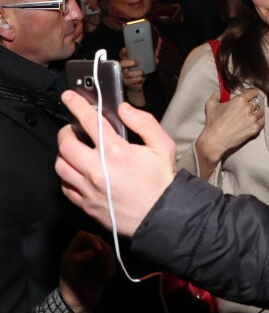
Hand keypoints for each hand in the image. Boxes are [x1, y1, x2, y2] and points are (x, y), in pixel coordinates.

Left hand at [55, 90, 176, 235]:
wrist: (162, 215)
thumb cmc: (162, 181)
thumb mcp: (163, 145)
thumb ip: (144, 122)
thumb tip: (124, 110)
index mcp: (116, 152)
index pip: (89, 122)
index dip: (77, 105)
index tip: (69, 97)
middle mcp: (97, 170)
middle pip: (66, 144)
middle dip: (65, 132)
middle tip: (73, 129)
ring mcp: (89, 189)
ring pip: (61, 166)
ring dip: (64, 154)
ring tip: (74, 150)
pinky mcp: (86, 205)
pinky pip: (66, 187)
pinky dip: (67, 176)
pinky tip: (78, 172)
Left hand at [59, 231, 114, 312]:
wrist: (78, 307)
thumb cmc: (71, 290)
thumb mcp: (70, 274)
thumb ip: (77, 260)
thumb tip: (91, 251)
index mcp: (73, 253)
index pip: (82, 236)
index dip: (91, 239)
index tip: (98, 249)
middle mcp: (83, 253)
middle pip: (97, 241)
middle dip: (104, 251)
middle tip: (105, 264)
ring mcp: (93, 260)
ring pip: (106, 250)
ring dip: (109, 259)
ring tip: (106, 273)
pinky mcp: (101, 268)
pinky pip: (110, 261)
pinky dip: (111, 267)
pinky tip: (107, 277)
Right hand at [119, 47, 144, 106]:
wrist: (137, 86)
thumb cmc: (139, 74)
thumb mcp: (145, 67)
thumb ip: (150, 62)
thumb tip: (156, 59)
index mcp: (126, 62)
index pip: (122, 55)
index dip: (123, 52)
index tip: (126, 50)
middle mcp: (123, 68)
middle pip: (122, 63)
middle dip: (130, 62)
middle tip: (138, 63)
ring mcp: (123, 75)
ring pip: (128, 73)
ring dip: (137, 73)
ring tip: (142, 72)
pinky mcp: (126, 82)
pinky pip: (131, 80)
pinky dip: (137, 79)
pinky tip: (140, 79)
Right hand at [196, 89, 264, 178]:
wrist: (215, 140)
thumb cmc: (213, 122)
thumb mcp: (210, 105)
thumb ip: (216, 95)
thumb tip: (219, 92)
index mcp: (239, 100)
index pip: (253, 92)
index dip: (252, 93)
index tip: (251, 95)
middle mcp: (248, 108)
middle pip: (258, 102)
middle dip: (254, 103)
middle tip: (250, 107)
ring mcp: (253, 118)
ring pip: (261, 111)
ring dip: (257, 112)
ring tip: (253, 115)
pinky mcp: (255, 128)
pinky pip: (263, 121)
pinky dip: (260, 120)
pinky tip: (255, 122)